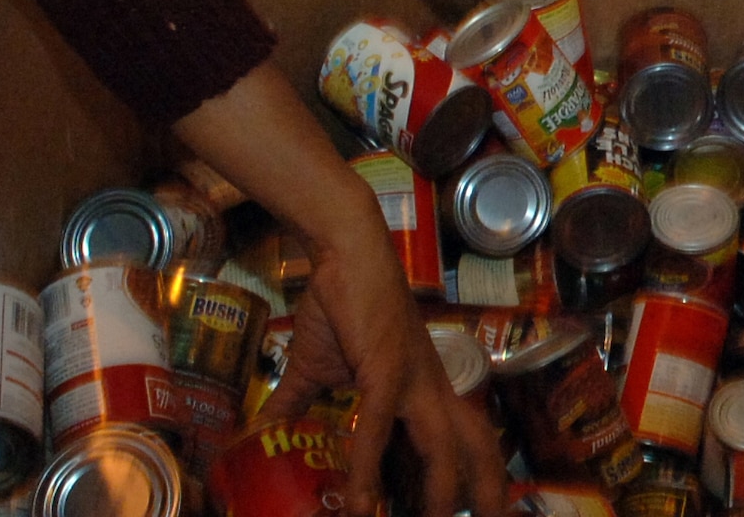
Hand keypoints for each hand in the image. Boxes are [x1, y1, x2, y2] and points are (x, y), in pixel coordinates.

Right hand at [172, 67, 506, 514]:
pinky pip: (379, 426)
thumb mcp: (315, 368)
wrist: (345, 251)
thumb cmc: (340, 304)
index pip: (466, 438)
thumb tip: (259, 433)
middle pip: (475, 446)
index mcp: (426, 388)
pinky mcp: (387, 366)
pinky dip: (368, 466)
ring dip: (436, 493)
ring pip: (443, 446)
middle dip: (485, 493)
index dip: (478, 476)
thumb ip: (295, 406)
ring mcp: (414, 377)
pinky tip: (360, 501)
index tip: (479, 512)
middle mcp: (432, 386)